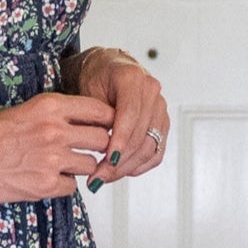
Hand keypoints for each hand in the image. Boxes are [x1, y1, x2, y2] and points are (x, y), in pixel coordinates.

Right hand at [0, 91, 114, 202]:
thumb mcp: (23, 109)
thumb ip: (54, 115)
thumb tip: (80, 122)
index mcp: (50, 106)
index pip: (99, 110)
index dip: (107, 121)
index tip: (107, 127)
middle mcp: (55, 130)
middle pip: (102, 139)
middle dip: (99, 146)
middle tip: (90, 150)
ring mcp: (52, 159)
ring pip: (90, 165)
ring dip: (81, 167)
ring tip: (61, 165)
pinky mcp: (45, 184)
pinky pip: (72, 187)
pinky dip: (63, 185)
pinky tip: (47, 178)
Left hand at [66, 48, 170, 186]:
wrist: (106, 70)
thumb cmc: (93, 78)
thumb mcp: (86, 91)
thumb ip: (93, 118)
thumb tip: (98, 151)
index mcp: (131, 77)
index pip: (130, 115)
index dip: (119, 141)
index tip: (107, 160)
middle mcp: (151, 91)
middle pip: (141, 135)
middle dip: (120, 161)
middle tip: (98, 177)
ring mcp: (160, 107)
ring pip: (150, 147)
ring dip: (127, 167)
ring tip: (105, 177)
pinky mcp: (162, 123)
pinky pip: (156, 152)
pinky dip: (139, 166)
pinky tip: (121, 171)